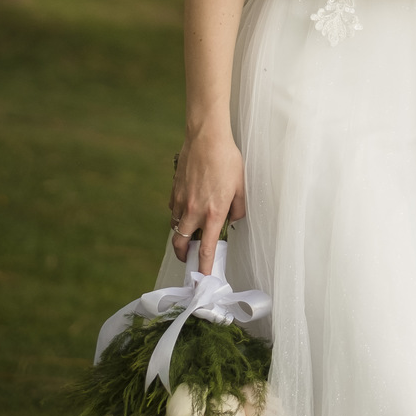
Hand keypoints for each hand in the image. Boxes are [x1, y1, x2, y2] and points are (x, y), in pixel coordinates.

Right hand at [168, 126, 244, 274]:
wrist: (207, 137)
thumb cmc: (227, 159)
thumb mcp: (242, 185)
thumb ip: (239, 207)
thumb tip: (234, 219)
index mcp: (214, 213)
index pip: (208, 249)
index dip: (205, 267)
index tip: (203, 278)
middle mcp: (194, 211)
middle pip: (181, 244)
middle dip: (184, 256)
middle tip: (189, 259)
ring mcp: (181, 201)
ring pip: (175, 227)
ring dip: (181, 234)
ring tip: (190, 233)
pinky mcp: (174, 190)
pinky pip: (173, 209)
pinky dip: (178, 214)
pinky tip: (187, 208)